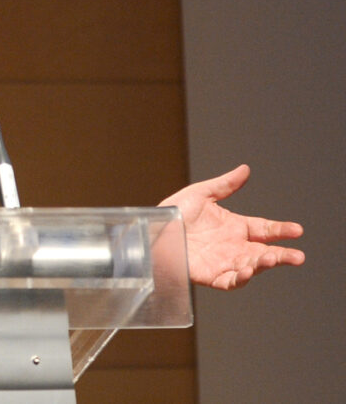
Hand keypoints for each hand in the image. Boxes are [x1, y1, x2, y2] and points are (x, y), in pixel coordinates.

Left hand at [160, 165, 304, 289]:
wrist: (151, 231)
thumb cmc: (173, 213)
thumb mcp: (201, 194)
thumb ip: (225, 185)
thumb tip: (245, 169)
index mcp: (235, 227)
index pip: (265, 229)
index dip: (281, 230)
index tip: (297, 230)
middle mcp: (233, 246)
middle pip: (264, 252)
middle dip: (282, 255)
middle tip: (298, 257)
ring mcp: (224, 261)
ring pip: (252, 266)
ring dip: (263, 265)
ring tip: (272, 259)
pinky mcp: (211, 275)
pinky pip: (230, 281)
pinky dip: (240, 278)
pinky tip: (247, 270)